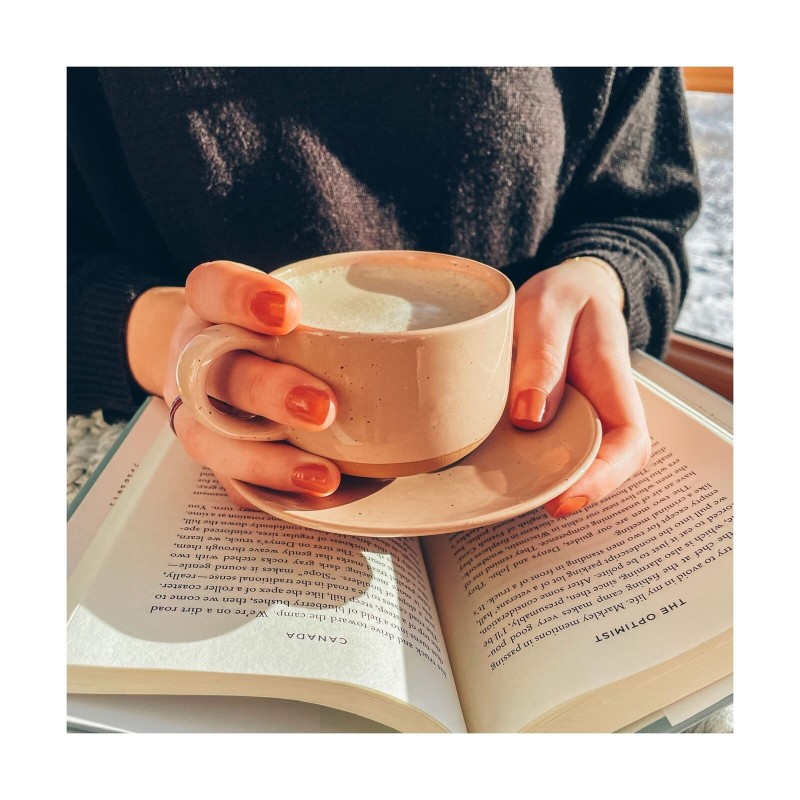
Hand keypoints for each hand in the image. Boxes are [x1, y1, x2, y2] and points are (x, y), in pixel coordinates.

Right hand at [162, 261, 340, 506]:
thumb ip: (334, 312)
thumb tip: (436, 335)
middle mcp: (197, 361)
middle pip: (218, 374)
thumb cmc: (277, 333)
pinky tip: (319, 499)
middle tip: (323, 408)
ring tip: (323, 475)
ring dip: (267, 460)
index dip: (241, 299)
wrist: (228, 366)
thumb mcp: (290, 307)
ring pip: (210, 440)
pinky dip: (275, 494)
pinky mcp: (216, 459)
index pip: (212, 289)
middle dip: (270, 392)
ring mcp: (198, 415)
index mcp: (211, 309)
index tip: (288, 312)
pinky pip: (232, 485)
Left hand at [509, 257, 650, 516]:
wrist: (568, 290)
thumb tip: (529, 419)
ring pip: (573, 465)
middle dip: (565, 492)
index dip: (602, 479)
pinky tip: (494, 470)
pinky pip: (549, 451)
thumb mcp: (547, 310)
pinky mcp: (557, 422)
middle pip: (602, 468)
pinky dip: (527, 466)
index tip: (561, 501)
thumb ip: (542, 359)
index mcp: (613, 381)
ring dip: (543, 483)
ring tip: (499, 494)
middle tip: (513, 504)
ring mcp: (581, 419)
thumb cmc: (563, 297)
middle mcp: (603, 409)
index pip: (629, 443)